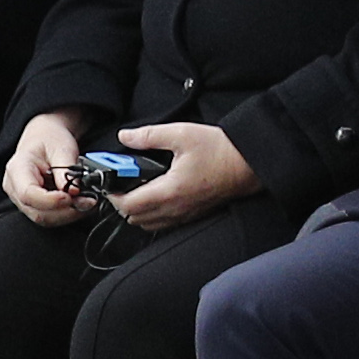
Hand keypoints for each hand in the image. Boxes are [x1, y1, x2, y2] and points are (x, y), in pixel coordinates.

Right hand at [4, 112, 96, 227]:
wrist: (44, 138)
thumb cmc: (49, 139)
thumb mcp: (61, 148)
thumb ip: (66, 170)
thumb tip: (74, 192)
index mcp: (17, 169)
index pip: (28, 194)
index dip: (50, 200)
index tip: (71, 196)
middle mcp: (14, 188)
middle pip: (37, 211)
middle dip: (65, 211)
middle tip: (88, 201)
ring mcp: (22, 200)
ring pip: (44, 218)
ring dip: (68, 215)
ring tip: (87, 203)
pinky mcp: (33, 206)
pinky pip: (49, 217)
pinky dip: (67, 214)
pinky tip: (79, 205)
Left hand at [108, 120, 257, 233]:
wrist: (249, 163)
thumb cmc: (220, 150)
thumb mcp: (181, 134)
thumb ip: (148, 136)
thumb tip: (125, 137)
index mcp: (169, 191)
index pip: (128, 205)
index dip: (113, 196)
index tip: (109, 184)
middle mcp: (175, 209)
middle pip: (135, 218)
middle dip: (121, 203)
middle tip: (120, 184)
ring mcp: (185, 215)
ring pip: (148, 224)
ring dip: (136, 210)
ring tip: (135, 189)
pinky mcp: (193, 215)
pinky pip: (164, 223)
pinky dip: (152, 214)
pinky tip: (155, 195)